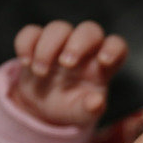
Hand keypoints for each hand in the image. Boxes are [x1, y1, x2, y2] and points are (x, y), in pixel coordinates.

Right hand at [10, 20, 127, 126]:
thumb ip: (91, 109)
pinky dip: (26, 44)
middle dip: (77, 44)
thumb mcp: (83, 113)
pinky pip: (32, 32)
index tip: (104, 61)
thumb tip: (96, 102)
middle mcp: (84, 49)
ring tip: (41, 72)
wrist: (45, 109)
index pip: (116, 46)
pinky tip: (26, 62)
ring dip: (48, 47)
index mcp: (102, 65)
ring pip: (59, 28)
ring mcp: (61, 43)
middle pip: (89, 30)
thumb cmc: (72, 106)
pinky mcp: (37, 43)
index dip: (113, 48)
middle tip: (66, 64)